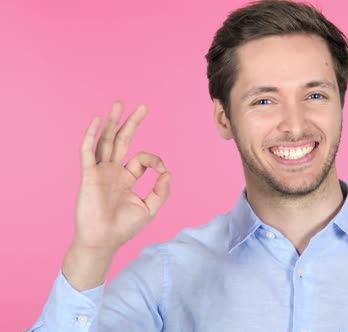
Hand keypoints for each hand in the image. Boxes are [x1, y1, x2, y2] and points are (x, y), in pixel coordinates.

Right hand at [63, 101, 170, 289]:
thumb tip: (168, 172)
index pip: (142, 159)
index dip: (155, 160)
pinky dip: (91, 135)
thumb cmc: (123, 228)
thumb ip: (161, 191)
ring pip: (106, 141)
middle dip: (132, 123)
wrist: (103, 241)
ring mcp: (100, 172)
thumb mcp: (149, 208)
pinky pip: (88, 151)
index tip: (162, 171)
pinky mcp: (89, 175)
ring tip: (118, 104)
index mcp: (127, 178)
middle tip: (143, 106)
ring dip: (112, 122)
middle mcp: (113, 171)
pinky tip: (97, 120)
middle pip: (123, 141)